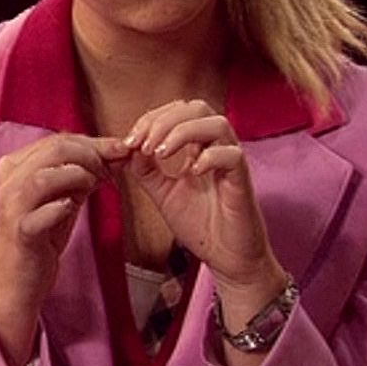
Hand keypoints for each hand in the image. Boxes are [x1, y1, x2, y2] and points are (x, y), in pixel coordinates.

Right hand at [0, 134, 127, 365]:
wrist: (15, 280)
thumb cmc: (39, 237)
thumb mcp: (61, 197)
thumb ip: (80, 176)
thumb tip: (112, 154)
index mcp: (15, 166)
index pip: (58, 140)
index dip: (94, 142)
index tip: (119, 150)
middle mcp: (9, 181)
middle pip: (55, 150)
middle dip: (93, 156)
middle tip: (113, 170)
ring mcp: (12, 206)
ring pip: (47, 175)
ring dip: (80, 177)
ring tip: (95, 187)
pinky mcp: (21, 232)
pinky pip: (45, 211)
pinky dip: (64, 207)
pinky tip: (72, 209)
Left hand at [116, 100, 285, 311]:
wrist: (225, 257)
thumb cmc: (200, 224)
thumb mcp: (162, 193)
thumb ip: (145, 170)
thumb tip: (124, 148)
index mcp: (199, 146)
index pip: (178, 111)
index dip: (151, 118)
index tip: (130, 141)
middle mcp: (217, 147)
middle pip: (197, 107)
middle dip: (164, 120)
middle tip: (143, 144)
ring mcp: (232, 162)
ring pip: (217, 123)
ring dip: (182, 132)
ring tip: (160, 154)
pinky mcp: (243, 181)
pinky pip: (232, 155)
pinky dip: (208, 158)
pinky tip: (191, 173)